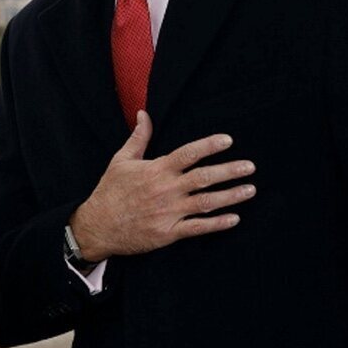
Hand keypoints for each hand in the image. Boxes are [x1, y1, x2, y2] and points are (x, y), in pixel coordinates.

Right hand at [67, 111, 254, 260]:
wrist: (97, 226)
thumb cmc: (109, 192)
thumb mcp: (121, 160)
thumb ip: (138, 138)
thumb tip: (143, 114)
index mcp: (156, 170)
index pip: (187, 154)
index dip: (208, 146)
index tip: (228, 140)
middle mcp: (166, 190)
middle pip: (203, 177)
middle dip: (229, 171)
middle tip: (250, 167)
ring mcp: (169, 212)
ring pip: (206, 202)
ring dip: (230, 196)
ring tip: (250, 189)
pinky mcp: (168, 233)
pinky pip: (197, 228)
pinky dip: (217, 224)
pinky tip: (234, 218)